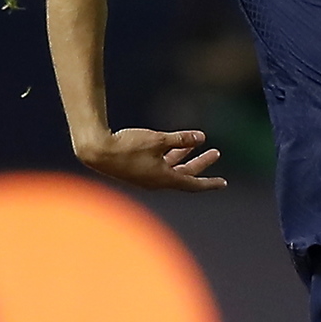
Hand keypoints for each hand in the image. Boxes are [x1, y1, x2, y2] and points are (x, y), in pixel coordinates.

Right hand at [76, 128, 226, 191]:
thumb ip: (181, 139)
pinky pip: (161, 165)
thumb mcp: (158, 140)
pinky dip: (171, 156)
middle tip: (216, 153)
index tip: (223, 183)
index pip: (193, 184)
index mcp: (164, 179)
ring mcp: (147, 178)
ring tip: (198, 145)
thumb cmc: (128, 146)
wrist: (97, 151)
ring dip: (186, 157)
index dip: (209, 183)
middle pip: (185, 175)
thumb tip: (201, 137)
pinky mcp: (138, 171)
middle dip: (201, 164)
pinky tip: (174, 145)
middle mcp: (157, 182)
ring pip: (173, 169)